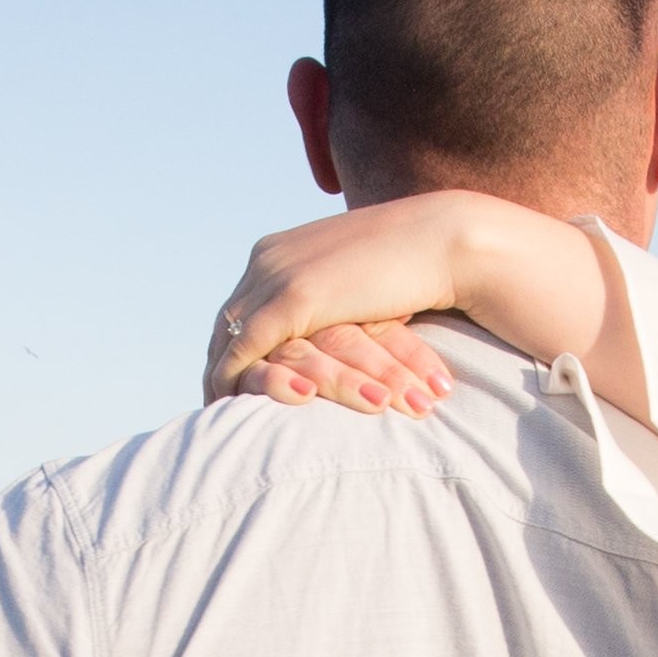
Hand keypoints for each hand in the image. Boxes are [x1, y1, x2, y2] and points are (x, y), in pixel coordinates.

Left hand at [207, 197, 480, 408]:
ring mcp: (275, 276)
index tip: (230, 380)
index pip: (239, 307)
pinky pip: (246, 349)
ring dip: (220, 381)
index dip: (231, 346)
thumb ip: (332, 301)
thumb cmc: (414, 267)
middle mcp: (267, 259)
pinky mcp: (291, 299)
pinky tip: (234, 408)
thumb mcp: (355, 285)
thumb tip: (333, 328)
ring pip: (226, 340)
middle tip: (215, 406)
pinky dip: (235, 381)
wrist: (442, 241)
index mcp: (279, 251)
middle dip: (217, 367)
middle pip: (223, 324)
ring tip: (220, 416)